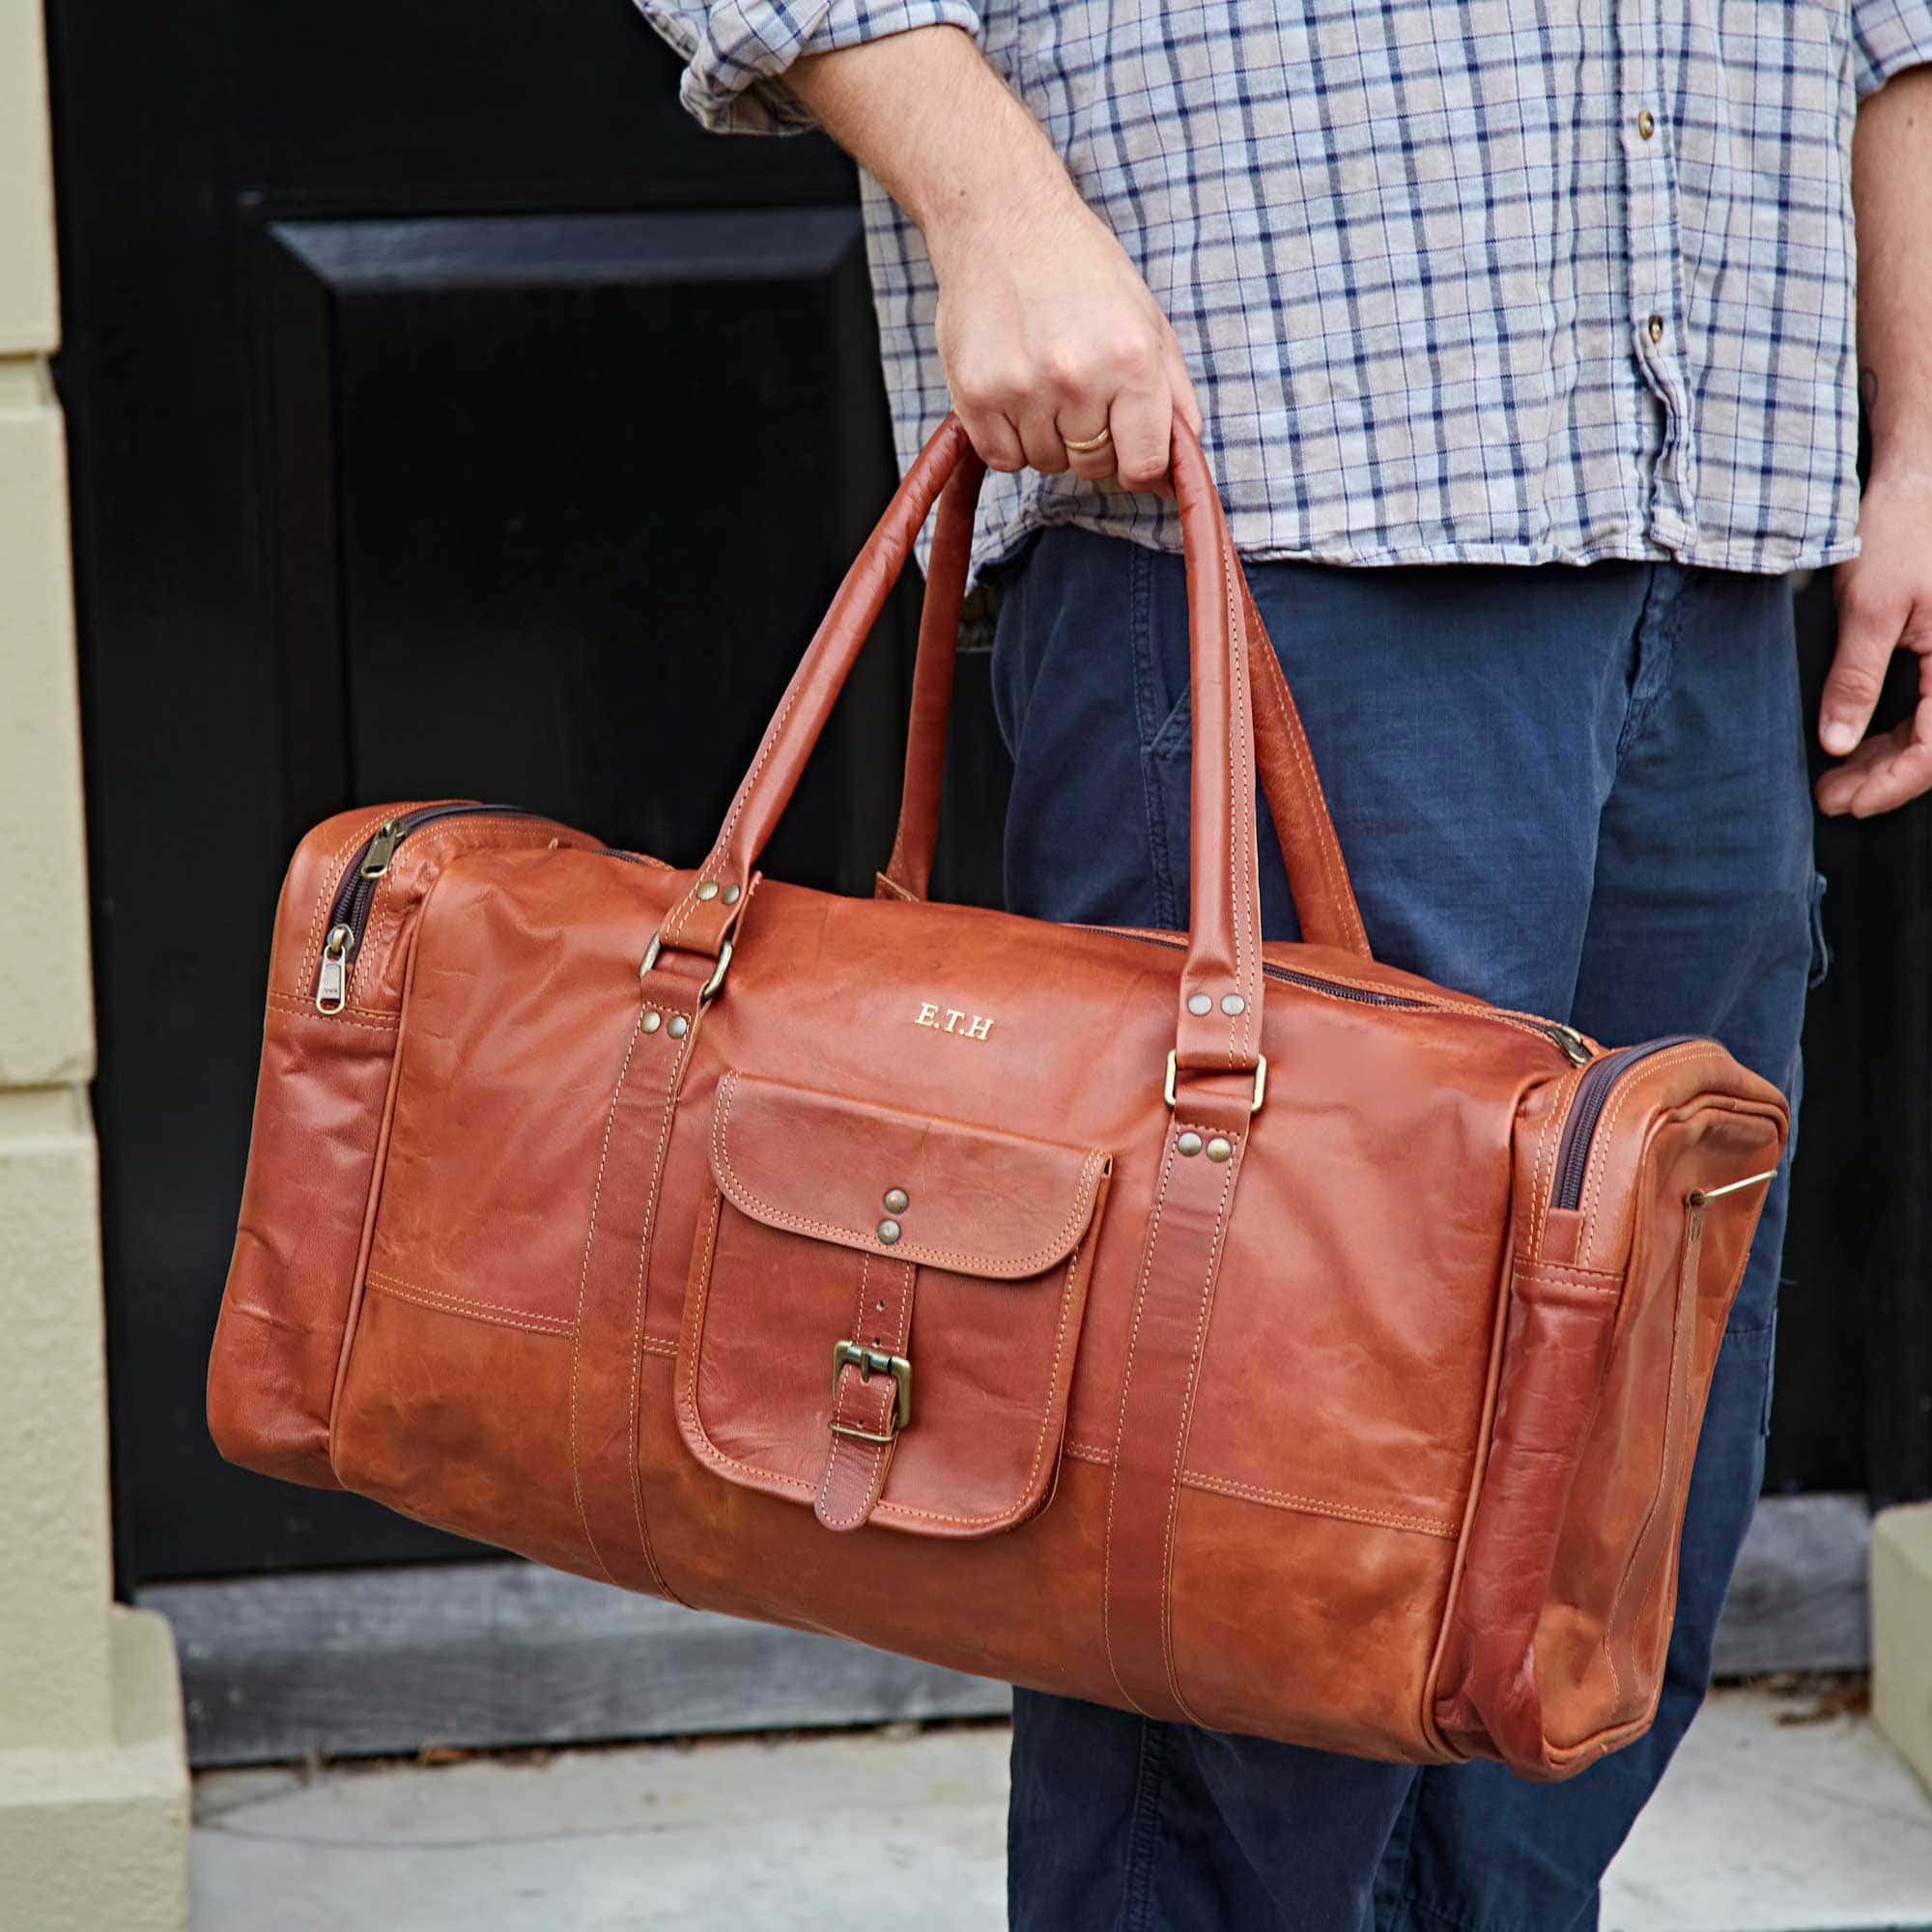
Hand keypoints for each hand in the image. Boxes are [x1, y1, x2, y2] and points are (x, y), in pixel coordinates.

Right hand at [926, 181, 1202, 497]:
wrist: (1003, 220)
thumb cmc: (1081, 269)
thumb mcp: (1147, 320)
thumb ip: (1173, 395)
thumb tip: (1181, 466)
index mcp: (1131, 359)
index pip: (1143, 465)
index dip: (1138, 465)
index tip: (1126, 446)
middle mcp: (1077, 377)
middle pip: (1091, 467)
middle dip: (1090, 441)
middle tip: (1077, 389)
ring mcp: (1022, 387)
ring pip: (1045, 464)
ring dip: (1046, 436)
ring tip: (1042, 379)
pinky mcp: (974, 393)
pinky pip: (1002, 458)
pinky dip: (1009, 439)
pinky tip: (1014, 392)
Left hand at [1816, 465, 1931, 815]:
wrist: (1914, 486)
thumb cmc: (1900, 532)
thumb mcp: (1868, 608)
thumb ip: (1854, 679)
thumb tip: (1838, 742)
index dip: (1891, 785)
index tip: (1846, 803)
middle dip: (1882, 780)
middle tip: (1829, 798)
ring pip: (1928, 731)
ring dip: (1884, 761)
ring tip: (1834, 779)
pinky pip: (1924, 707)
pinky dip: (1890, 731)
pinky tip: (1856, 744)